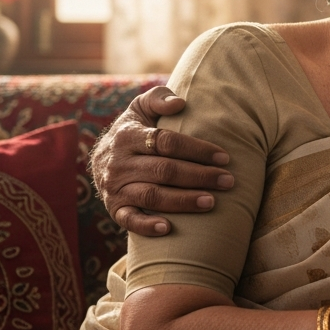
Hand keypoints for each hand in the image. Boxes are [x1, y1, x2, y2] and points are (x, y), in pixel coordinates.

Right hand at [89, 87, 233, 236]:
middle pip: (164, 170)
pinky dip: (147, 226)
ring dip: (183, 201)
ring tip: (212, 202)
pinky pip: (128, 220)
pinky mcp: (114, 208)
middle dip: (199, 176)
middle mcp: (119, 163)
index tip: (224, 157)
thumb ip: (158, 99)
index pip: (166, 142)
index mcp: (128, 136)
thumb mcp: (141, 109)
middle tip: (228, 181)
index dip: (197, 150)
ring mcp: (115, 187)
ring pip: (151, 196)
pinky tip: (169, 229)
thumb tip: (179, 103)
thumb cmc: (135, 131)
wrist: (101, 159)